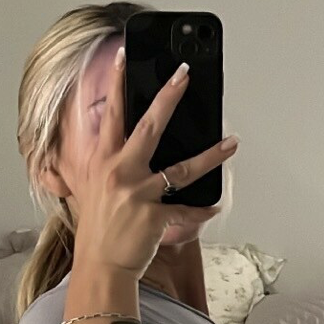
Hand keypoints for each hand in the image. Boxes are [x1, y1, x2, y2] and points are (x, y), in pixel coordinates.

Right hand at [72, 50, 237, 280]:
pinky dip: (203, 209)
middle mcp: (119, 171)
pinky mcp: (154, 216)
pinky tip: (214, 204)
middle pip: (148, 125)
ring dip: (211, 155)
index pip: (110, 114)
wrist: (99, 267)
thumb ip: (108, 163)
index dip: (116, 82)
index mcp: (102, 161)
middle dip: (168, 96)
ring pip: (182, 167)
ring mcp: (137, 193)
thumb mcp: (94, 188)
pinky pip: (187, 208)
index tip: (124, 56)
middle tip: (185, 74)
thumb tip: (123, 144)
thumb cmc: (98, 230)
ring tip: (230, 142)